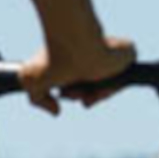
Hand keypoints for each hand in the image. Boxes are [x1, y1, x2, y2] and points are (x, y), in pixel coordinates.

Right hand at [18, 35, 136, 114]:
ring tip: (89, 92)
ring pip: (110, 84)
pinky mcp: (126, 54)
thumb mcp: (32, 82)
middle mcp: (91, 56)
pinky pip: (126, 78)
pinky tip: (104, 88)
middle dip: (86, 96)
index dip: (76, 95)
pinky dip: (115, 87)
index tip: (67, 95)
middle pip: (95, 86)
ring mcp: (108, 55)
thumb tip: (58, 112)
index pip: (80, 83)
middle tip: (77, 93)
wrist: (76, 45)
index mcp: (73, 60)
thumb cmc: (53, 58)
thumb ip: (37, 100)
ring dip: (99, 95)